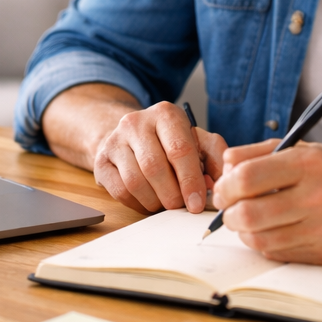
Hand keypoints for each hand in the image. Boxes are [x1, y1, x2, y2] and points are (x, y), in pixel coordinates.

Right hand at [93, 101, 226, 214]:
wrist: (132, 135)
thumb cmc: (170, 141)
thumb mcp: (198, 140)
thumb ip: (215, 156)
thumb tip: (219, 183)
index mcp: (165, 113)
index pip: (179, 149)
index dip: (190, 180)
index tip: (197, 203)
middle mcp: (136, 122)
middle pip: (155, 167)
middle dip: (172, 195)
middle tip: (182, 207)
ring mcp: (115, 141)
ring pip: (135, 182)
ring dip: (155, 202)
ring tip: (166, 204)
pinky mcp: (101, 161)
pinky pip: (120, 191)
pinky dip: (138, 204)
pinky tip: (149, 201)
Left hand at [212, 139, 321, 263]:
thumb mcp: (310, 151)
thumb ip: (263, 152)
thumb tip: (227, 162)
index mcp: (311, 164)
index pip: (248, 178)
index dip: (226, 186)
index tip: (223, 189)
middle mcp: (318, 196)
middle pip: (249, 213)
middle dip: (229, 213)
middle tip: (229, 209)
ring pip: (260, 238)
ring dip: (244, 231)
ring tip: (248, 220)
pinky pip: (278, 254)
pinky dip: (264, 244)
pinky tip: (269, 232)